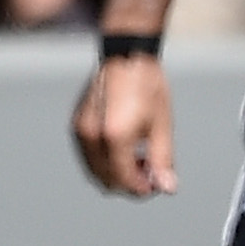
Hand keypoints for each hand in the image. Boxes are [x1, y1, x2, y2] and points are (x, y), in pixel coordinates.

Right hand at [74, 51, 175, 194]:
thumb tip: (167, 189)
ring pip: (96, 171)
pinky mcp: (77, 125)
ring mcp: (81, 131)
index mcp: (115, 136)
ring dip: (117, 173)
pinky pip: (90, 156)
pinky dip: (106, 160)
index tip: (158, 183)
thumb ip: (162, 161)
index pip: (125, 180)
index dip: (143, 188)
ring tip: (140, 156)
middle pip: (107, 181)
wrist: (127, 56)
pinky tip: (126, 147)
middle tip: (151, 169)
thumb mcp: (162, 126)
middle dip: (130, 182)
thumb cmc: (148, 87)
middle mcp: (92, 136)